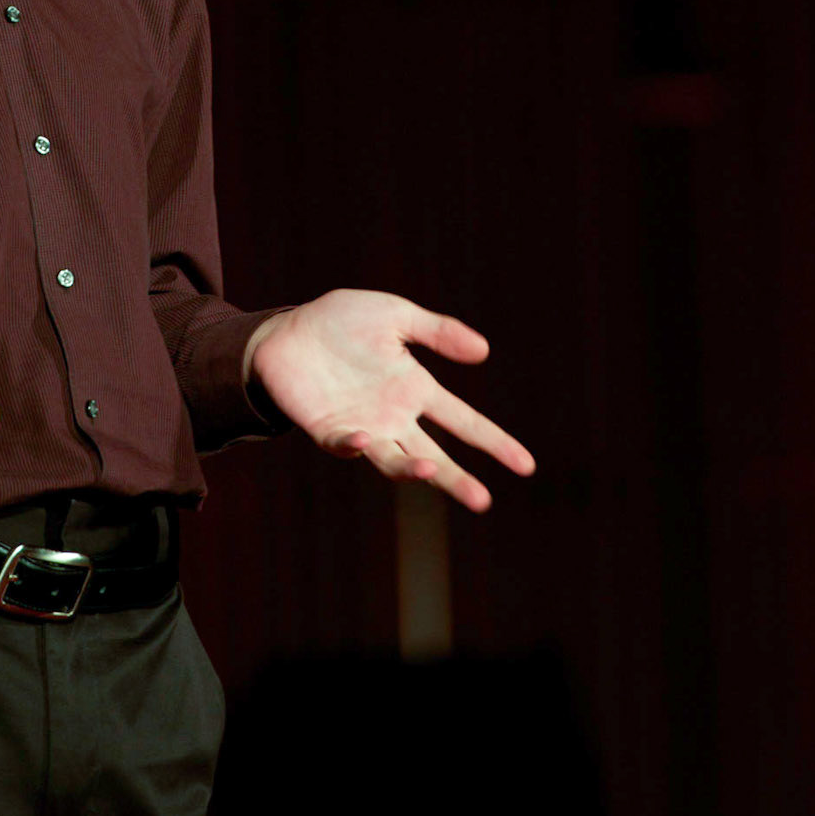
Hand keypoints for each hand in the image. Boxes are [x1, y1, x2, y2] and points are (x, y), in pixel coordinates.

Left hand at [247, 290, 534, 510]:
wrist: (288, 330)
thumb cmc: (342, 321)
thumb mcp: (395, 315)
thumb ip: (437, 331)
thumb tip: (485, 351)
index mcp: (415, 389)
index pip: (464, 421)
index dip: (494, 442)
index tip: (526, 465)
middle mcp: (394, 416)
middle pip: (434, 455)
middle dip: (456, 478)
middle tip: (482, 500)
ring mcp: (362, 427)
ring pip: (394, 460)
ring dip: (411, 469)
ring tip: (428, 471)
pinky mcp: (328, 430)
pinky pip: (343, 447)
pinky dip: (353, 447)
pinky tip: (363, 441)